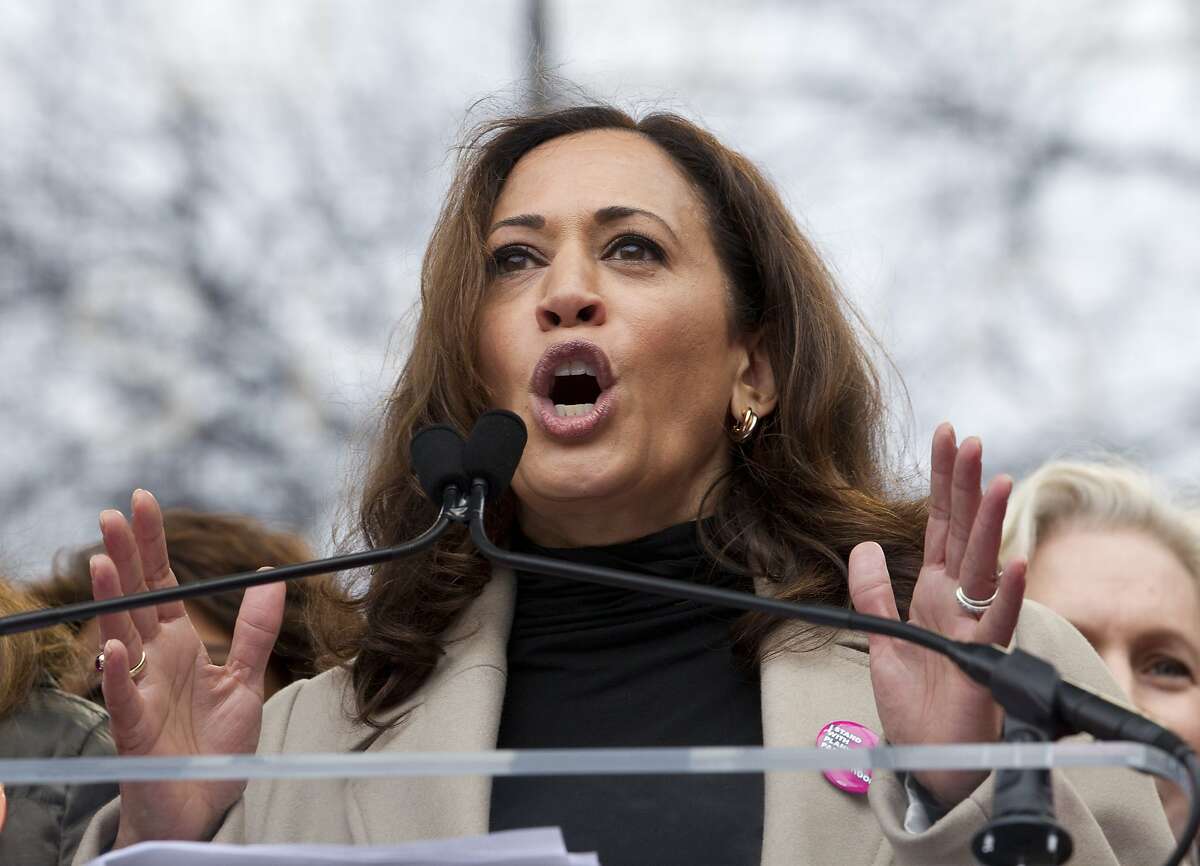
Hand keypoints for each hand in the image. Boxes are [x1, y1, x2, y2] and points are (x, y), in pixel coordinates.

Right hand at [90, 489, 285, 846]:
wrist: (204, 806)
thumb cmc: (216, 746)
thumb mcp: (246, 679)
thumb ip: (255, 629)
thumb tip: (270, 575)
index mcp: (179, 645)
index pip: (161, 584)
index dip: (152, 544)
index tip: (142, 501)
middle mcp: (154, 662)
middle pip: (136, 600)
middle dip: (124, 558)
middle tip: (110, 515)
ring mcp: (140, 694)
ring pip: (120, 639)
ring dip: (112, 602)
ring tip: (101, 564)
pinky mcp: (134, 733)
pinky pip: (123, 699)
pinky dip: (118, 675)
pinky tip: (115, 647)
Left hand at [847, 423, 1025, 806]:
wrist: (930, 762)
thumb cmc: (916, 706)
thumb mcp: (883, 640)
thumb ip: (874, 594)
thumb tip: (865, 546)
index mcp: (936, 592)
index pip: (940, 525)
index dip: (943, 481)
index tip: (947, 435)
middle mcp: (959, 603)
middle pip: (963, 533)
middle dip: (965, 486)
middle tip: (969, 439)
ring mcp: (974, 628)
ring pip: (985, 567)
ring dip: (991, 526)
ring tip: (996, 481)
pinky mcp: (981, 662)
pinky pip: (998, 624)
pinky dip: (1008, 595)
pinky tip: (1015, 564)